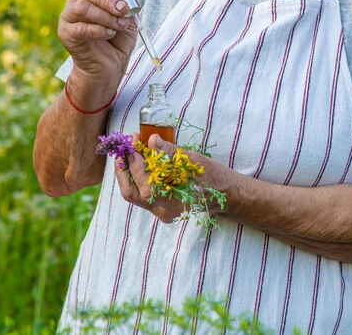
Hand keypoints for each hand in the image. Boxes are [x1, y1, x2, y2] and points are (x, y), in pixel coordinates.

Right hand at [58, 0, 137, 78]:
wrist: (110, 65)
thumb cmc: (119, 39)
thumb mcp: (130, 17)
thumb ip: (129, 0)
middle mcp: (78, 0)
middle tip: (124, 11)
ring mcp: (69, 16)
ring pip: (82, 7)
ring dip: (105, 16)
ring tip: (119, 26)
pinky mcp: (66, 34)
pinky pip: (80, 27)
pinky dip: (98, 30)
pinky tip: (108, 34)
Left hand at [115, 132, 231, 223]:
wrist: (227, 194)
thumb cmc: (214, 177)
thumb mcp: (193, 161)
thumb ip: (170, 152)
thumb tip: (152, 140)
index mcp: (173, 203)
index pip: (144, 184)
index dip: (135, 162)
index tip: (133, 142)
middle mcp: (163, 211)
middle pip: (131, 193)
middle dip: (123, 169)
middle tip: (124, 147)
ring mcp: (161, 211)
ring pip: (134, 194)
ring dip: (128, 171)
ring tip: (130, 150)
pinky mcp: (161, 207)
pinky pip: (142, 192)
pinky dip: (137, 176)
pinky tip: (139, 159)